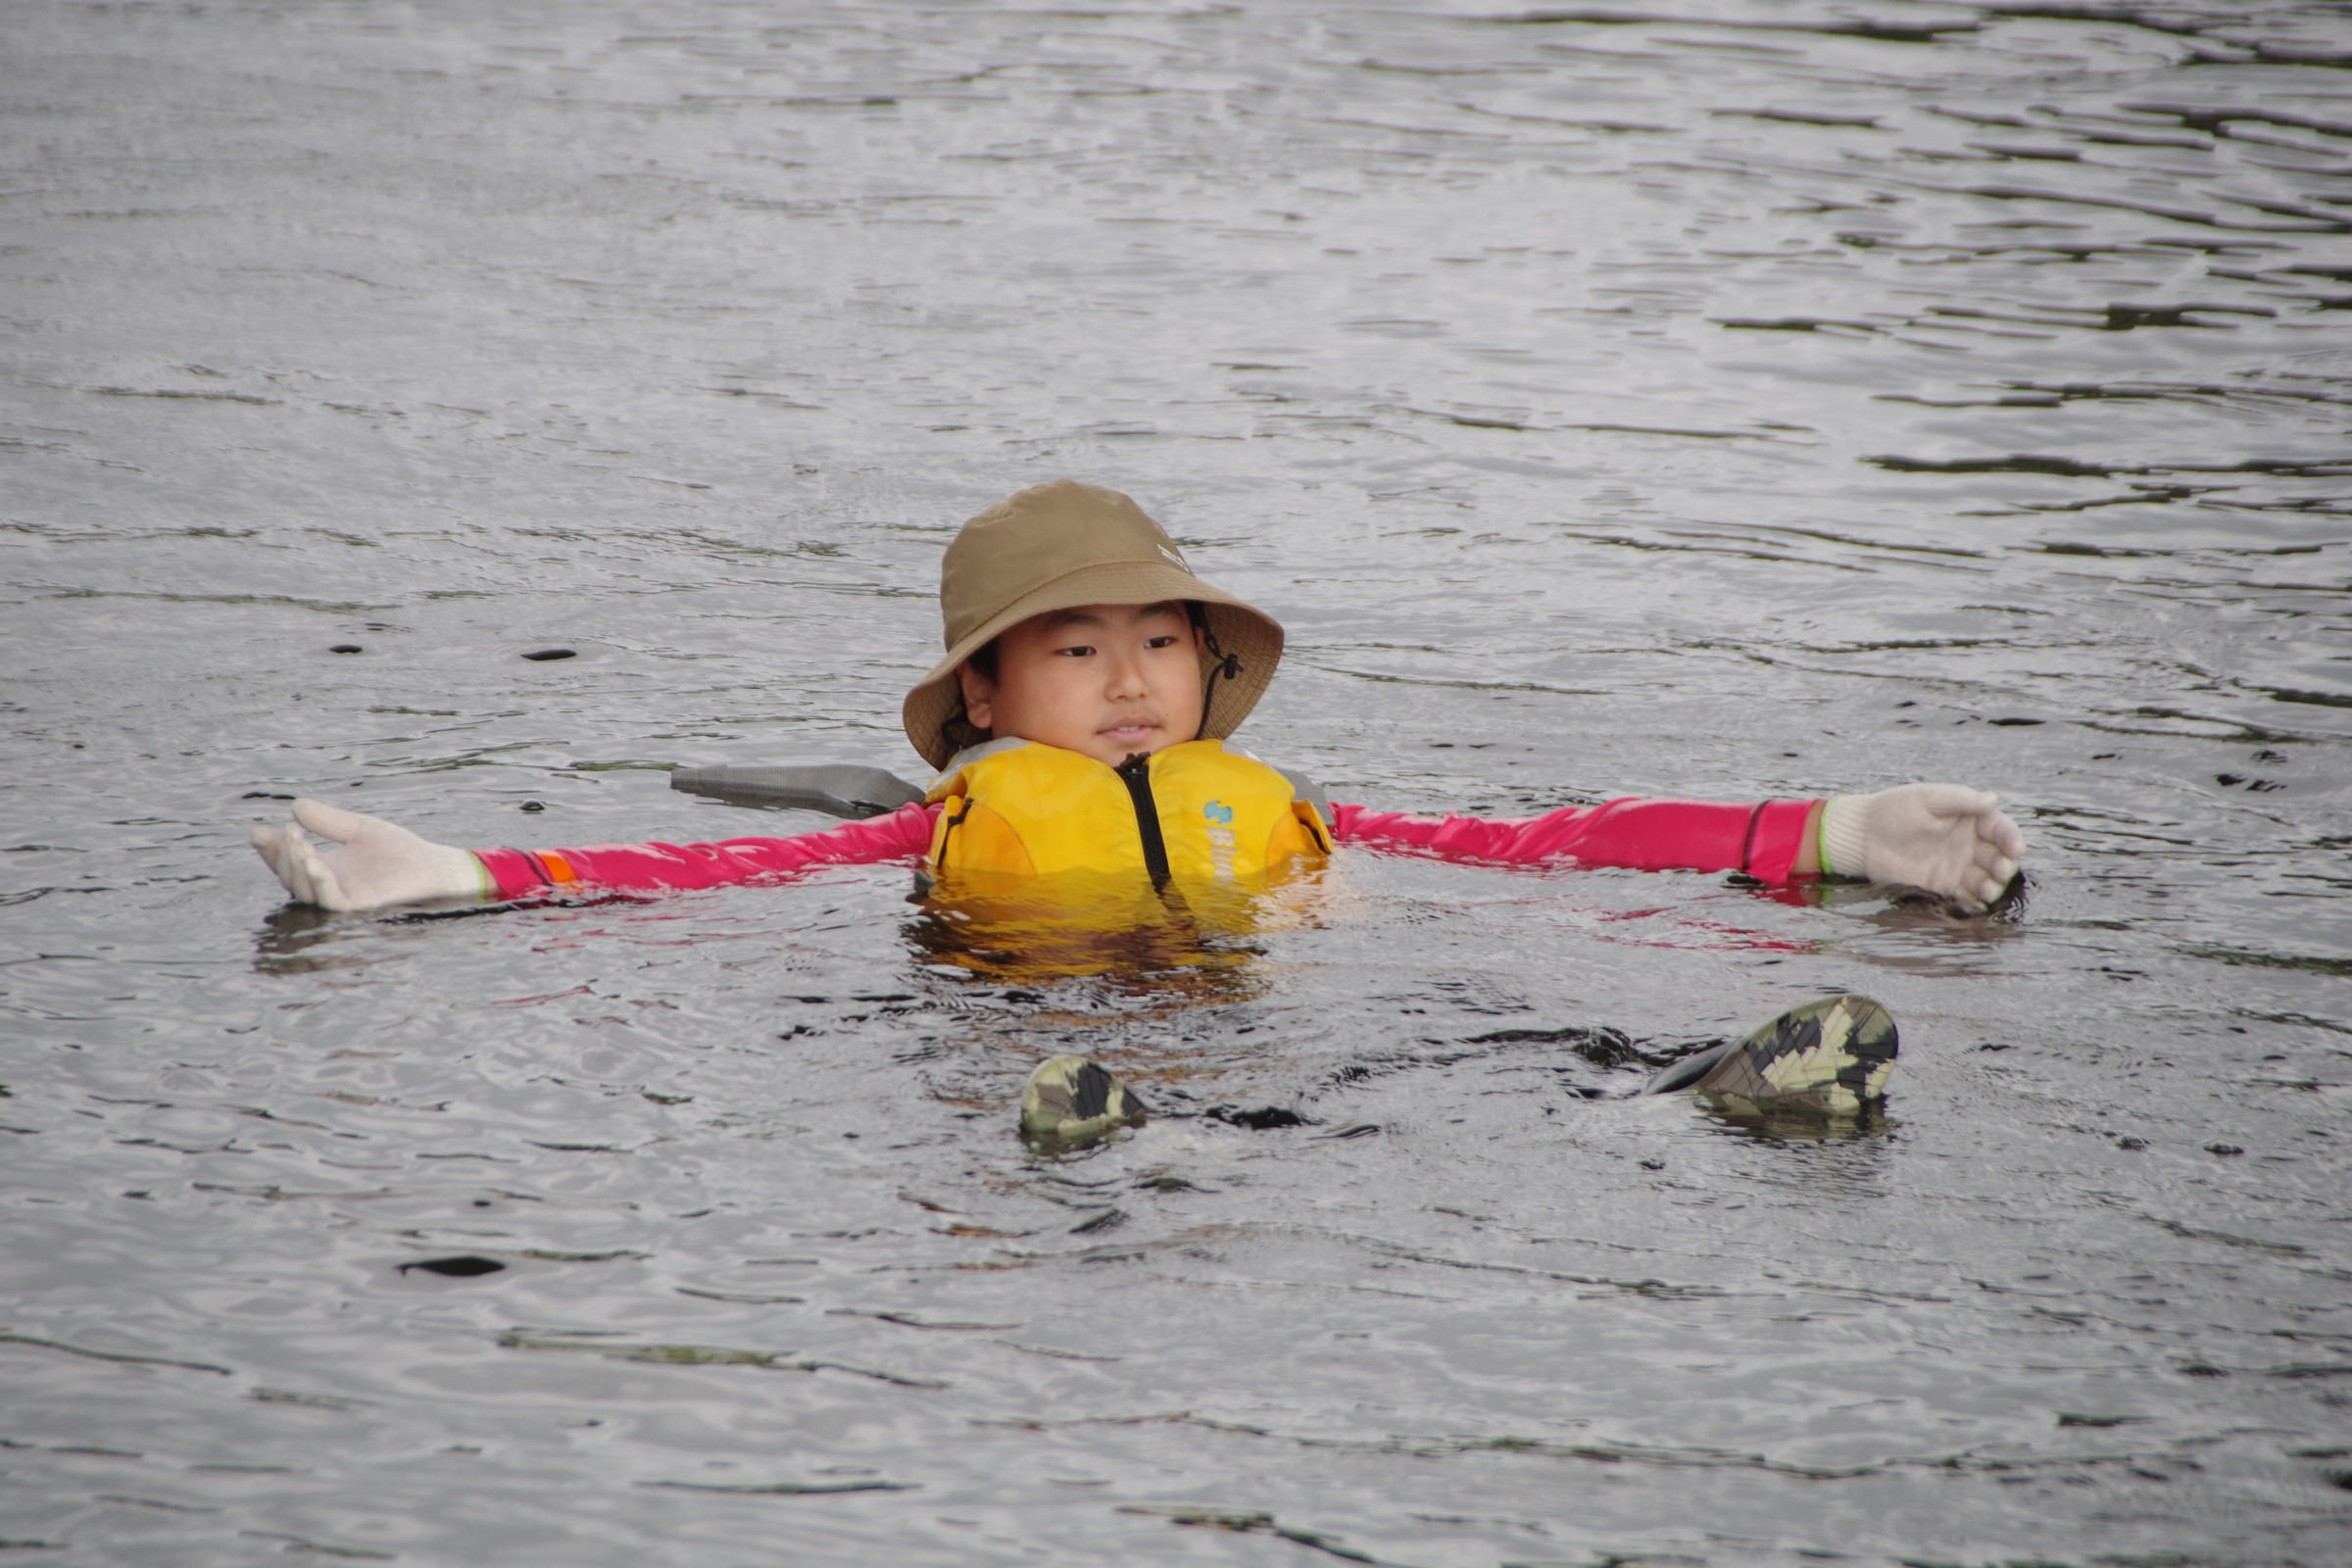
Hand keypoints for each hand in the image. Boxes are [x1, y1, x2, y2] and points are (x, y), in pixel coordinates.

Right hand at [250, 798, 484, 910]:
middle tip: (288, 831)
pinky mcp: (359, 908)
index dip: (271, 851)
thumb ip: (329, 820)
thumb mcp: (359, 829)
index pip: (288, 863)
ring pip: (305, 889)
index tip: (258, 832)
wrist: (433, 865)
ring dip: (296, 865)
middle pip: (291, 877)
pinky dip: (319, 881)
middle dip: (283, 855)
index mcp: (324, 870)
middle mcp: (328, 887)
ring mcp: (341, 899)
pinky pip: (331, 900)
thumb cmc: (399, 850)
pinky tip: (314, 861)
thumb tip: (296, 805)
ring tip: (297, 840)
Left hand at [1820, 784, 2023, 912]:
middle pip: (1998, 857)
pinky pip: (1966, 895)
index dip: (2011, 838)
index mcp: (1968, 818)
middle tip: (2000, 871)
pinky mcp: (1943, 885)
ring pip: (1986, 879)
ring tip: (1987, 890)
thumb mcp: (1927, 798)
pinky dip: (1974, 901)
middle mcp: (1968, 843)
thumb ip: (1960, 800)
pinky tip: (1975, 902)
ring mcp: (1957, 865)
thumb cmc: (1892, 809)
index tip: (2015, 849)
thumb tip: (1993, 799)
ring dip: (1992, 886)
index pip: (1999, 829)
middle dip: (2004, 865)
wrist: (1861, 836)